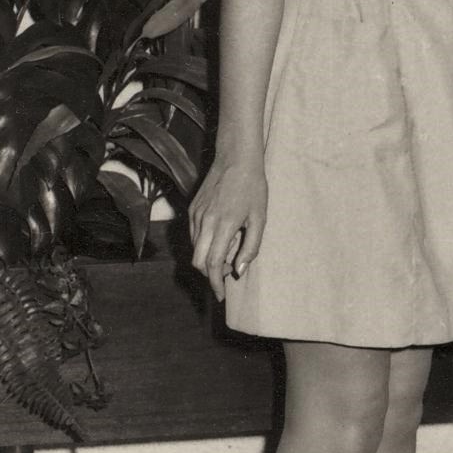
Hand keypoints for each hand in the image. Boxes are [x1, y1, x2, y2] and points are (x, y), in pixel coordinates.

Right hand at [189, 156, 267, 302]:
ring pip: (195, 249)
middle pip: (198, 261)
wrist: (236, 158)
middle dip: (210, 275)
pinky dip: (204, 244)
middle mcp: (204, 222)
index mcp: (223, 225)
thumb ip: (251, 246)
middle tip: (225, 277)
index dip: (215, 283)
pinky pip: (194, 235)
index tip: (220, 295)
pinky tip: (220, 237)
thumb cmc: (253, 187)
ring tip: (229, 250)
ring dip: (207, 258)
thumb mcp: (260, 219)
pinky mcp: (192, 208)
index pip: (212, 264)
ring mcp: (195, 215)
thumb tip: (239, 270)